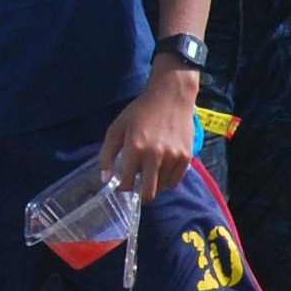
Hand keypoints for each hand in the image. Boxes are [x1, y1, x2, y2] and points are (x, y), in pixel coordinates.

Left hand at [100, 72, 196, 201]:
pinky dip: (167, 179)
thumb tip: (105, 180)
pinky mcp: (186, 157)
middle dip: (140, 194)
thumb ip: (107, 154)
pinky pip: (175, 181)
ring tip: (150, 170)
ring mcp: (173, 157)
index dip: (123, 187)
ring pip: (161, 187)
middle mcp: (155, 155)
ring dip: (154, 184)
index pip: (127, 183)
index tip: (123, 184)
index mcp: (135, 148)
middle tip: (138, 188)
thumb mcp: (117, 128)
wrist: (170, 95)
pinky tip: (162, 167)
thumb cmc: (140, 111)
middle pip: (148, 193)